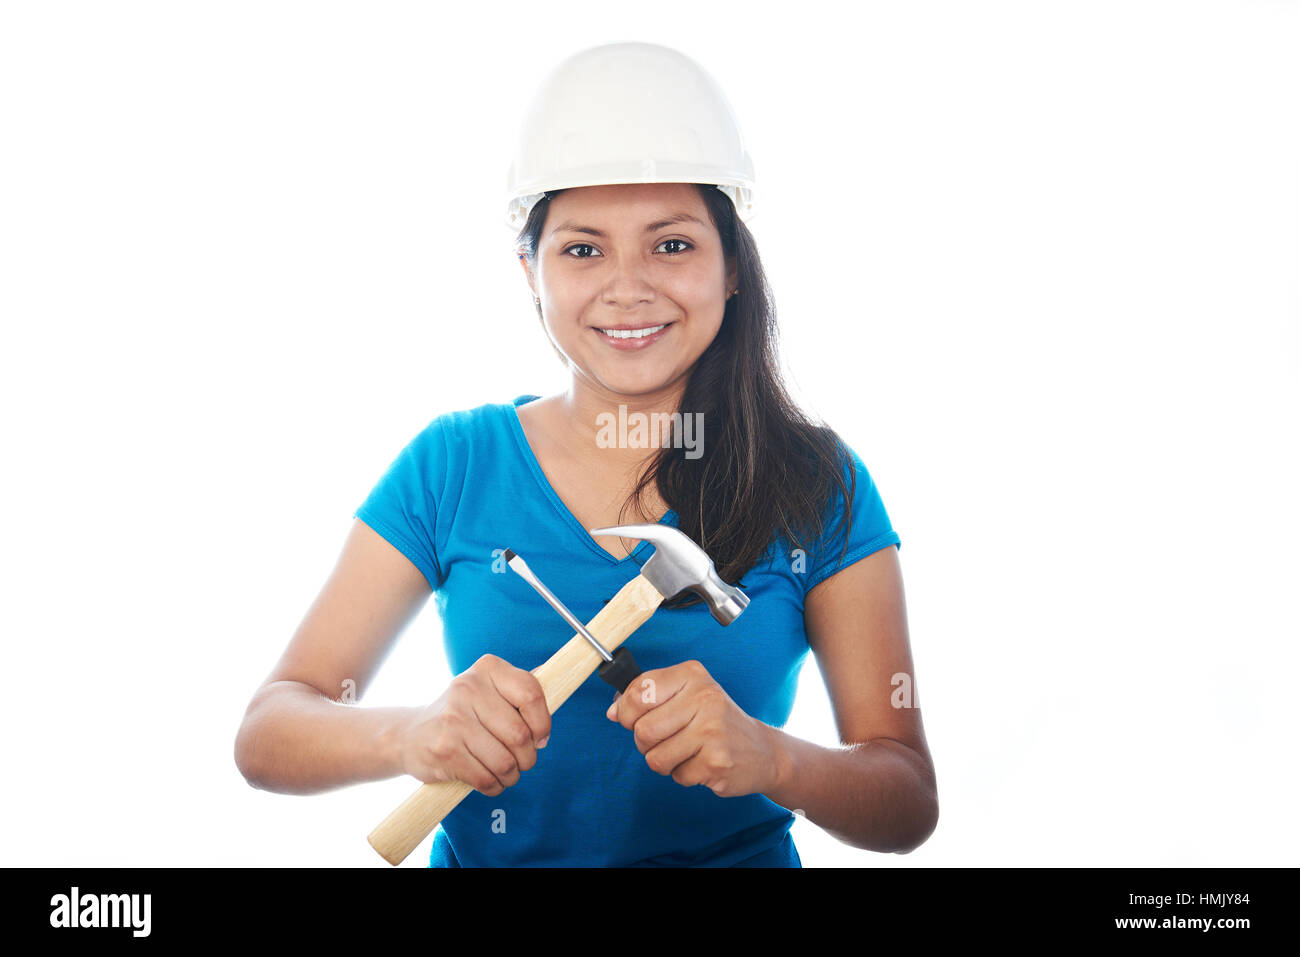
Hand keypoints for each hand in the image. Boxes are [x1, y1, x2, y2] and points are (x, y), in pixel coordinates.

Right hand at [399, 654, 550, 795]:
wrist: (411, 734)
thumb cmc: (462, 713)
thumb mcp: (488, 689)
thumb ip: (519, 688)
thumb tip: (554, 678)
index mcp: (487, 669)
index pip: (531, 693)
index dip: (543, 723)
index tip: (540, 737)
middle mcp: (468, 689)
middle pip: (520, 734)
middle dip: (528, 756)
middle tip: (522, 760)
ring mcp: (454, 720)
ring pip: (505, 761)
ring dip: (512, 775)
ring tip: (507, 772)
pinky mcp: (445, 750)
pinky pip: (486, 778)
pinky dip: (494, 786)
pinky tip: (490, 779)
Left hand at [605, 659, 781, 797]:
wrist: (762, 750)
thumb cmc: (716, 721)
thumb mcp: (685, 696)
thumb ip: (647, 699)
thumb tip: (613, 711)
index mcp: (692, 675)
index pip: (638, 691)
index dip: (626, 711)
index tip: (632, 718)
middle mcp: (704, 698)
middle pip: (642, 729)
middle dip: (645, 743)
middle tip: (665, 739)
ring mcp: (712, 731)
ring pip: (655, 757)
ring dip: (663, 762)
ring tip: (685, 751)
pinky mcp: (716, 762)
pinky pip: (676, 776)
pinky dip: (683, 775)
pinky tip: (702, 762)